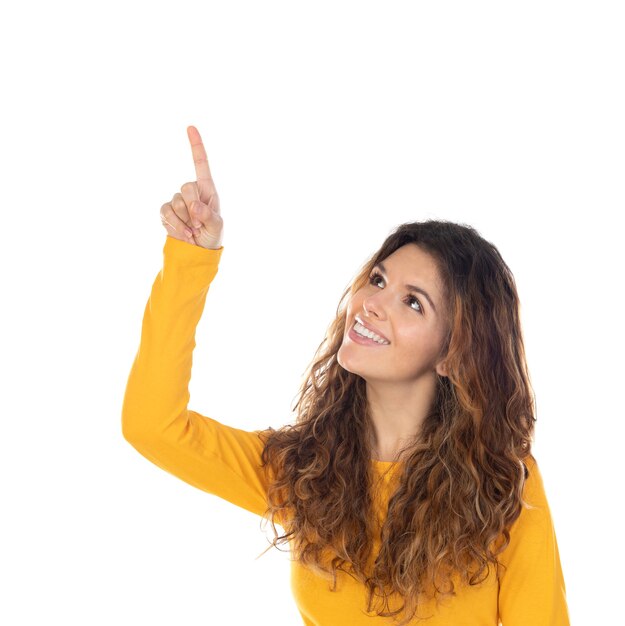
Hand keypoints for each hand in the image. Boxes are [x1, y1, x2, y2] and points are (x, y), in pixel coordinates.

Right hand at [159, 125, 223, 248]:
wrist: (197, 251)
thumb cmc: (211, 235)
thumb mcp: (216, 226)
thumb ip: (208, 215)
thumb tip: (194, 206)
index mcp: (207, 189)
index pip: (201, 163)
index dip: (196, 145)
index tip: (191, 127)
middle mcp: (191, 191)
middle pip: (187, 187)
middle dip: (193, 207)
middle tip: (200, 223)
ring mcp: (177, 201)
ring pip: (176, 202)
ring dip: (186, 220)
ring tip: (193, 230)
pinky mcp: (166, 211)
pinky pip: (166, 212)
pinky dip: (176, 225)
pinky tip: (184, 233)